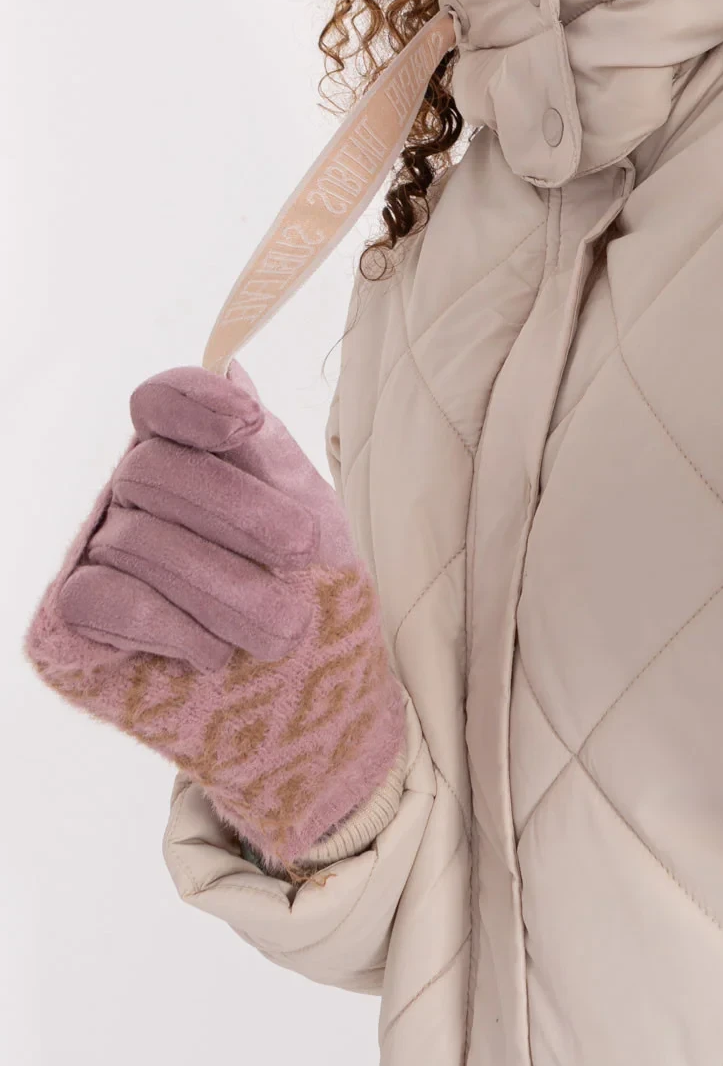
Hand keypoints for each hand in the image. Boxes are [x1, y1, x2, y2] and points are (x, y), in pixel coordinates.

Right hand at [25, 361, 404, 870]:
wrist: (312, 701)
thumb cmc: (311, 597)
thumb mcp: (306, 513)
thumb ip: (263, 448)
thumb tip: (228, 364)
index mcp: (190, 454)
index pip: (162, 400)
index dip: (195, 403)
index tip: (249, 427)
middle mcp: (132, 493)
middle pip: (153, 467)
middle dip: (239, 514)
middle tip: (298, 556)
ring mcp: (95, 554)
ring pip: (137, 539)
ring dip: (224, 589)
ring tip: (278, 628)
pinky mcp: (67, 624)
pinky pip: (101, 598)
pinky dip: (166, 625)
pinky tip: (211, 653)